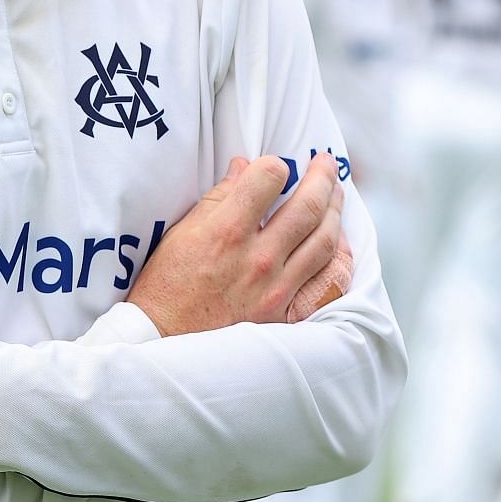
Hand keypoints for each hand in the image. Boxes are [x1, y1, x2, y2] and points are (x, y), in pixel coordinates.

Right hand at [128, 153, 345, 336]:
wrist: (163, 338)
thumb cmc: (167, 283)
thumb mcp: (182, 232)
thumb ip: (218, 198)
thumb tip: (242, 167)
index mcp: (227, 231)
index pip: (269, 178)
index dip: (274, 164)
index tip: (274, 167)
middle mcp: (257, 258)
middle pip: (308, 206)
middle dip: (323, 177)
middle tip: (325, 163)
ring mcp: (275, 287)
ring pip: (324, 240)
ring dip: (335, 211)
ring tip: (336, 194)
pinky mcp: (282, 311)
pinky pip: (321, 277)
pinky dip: (335, 252)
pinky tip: (335, 237)